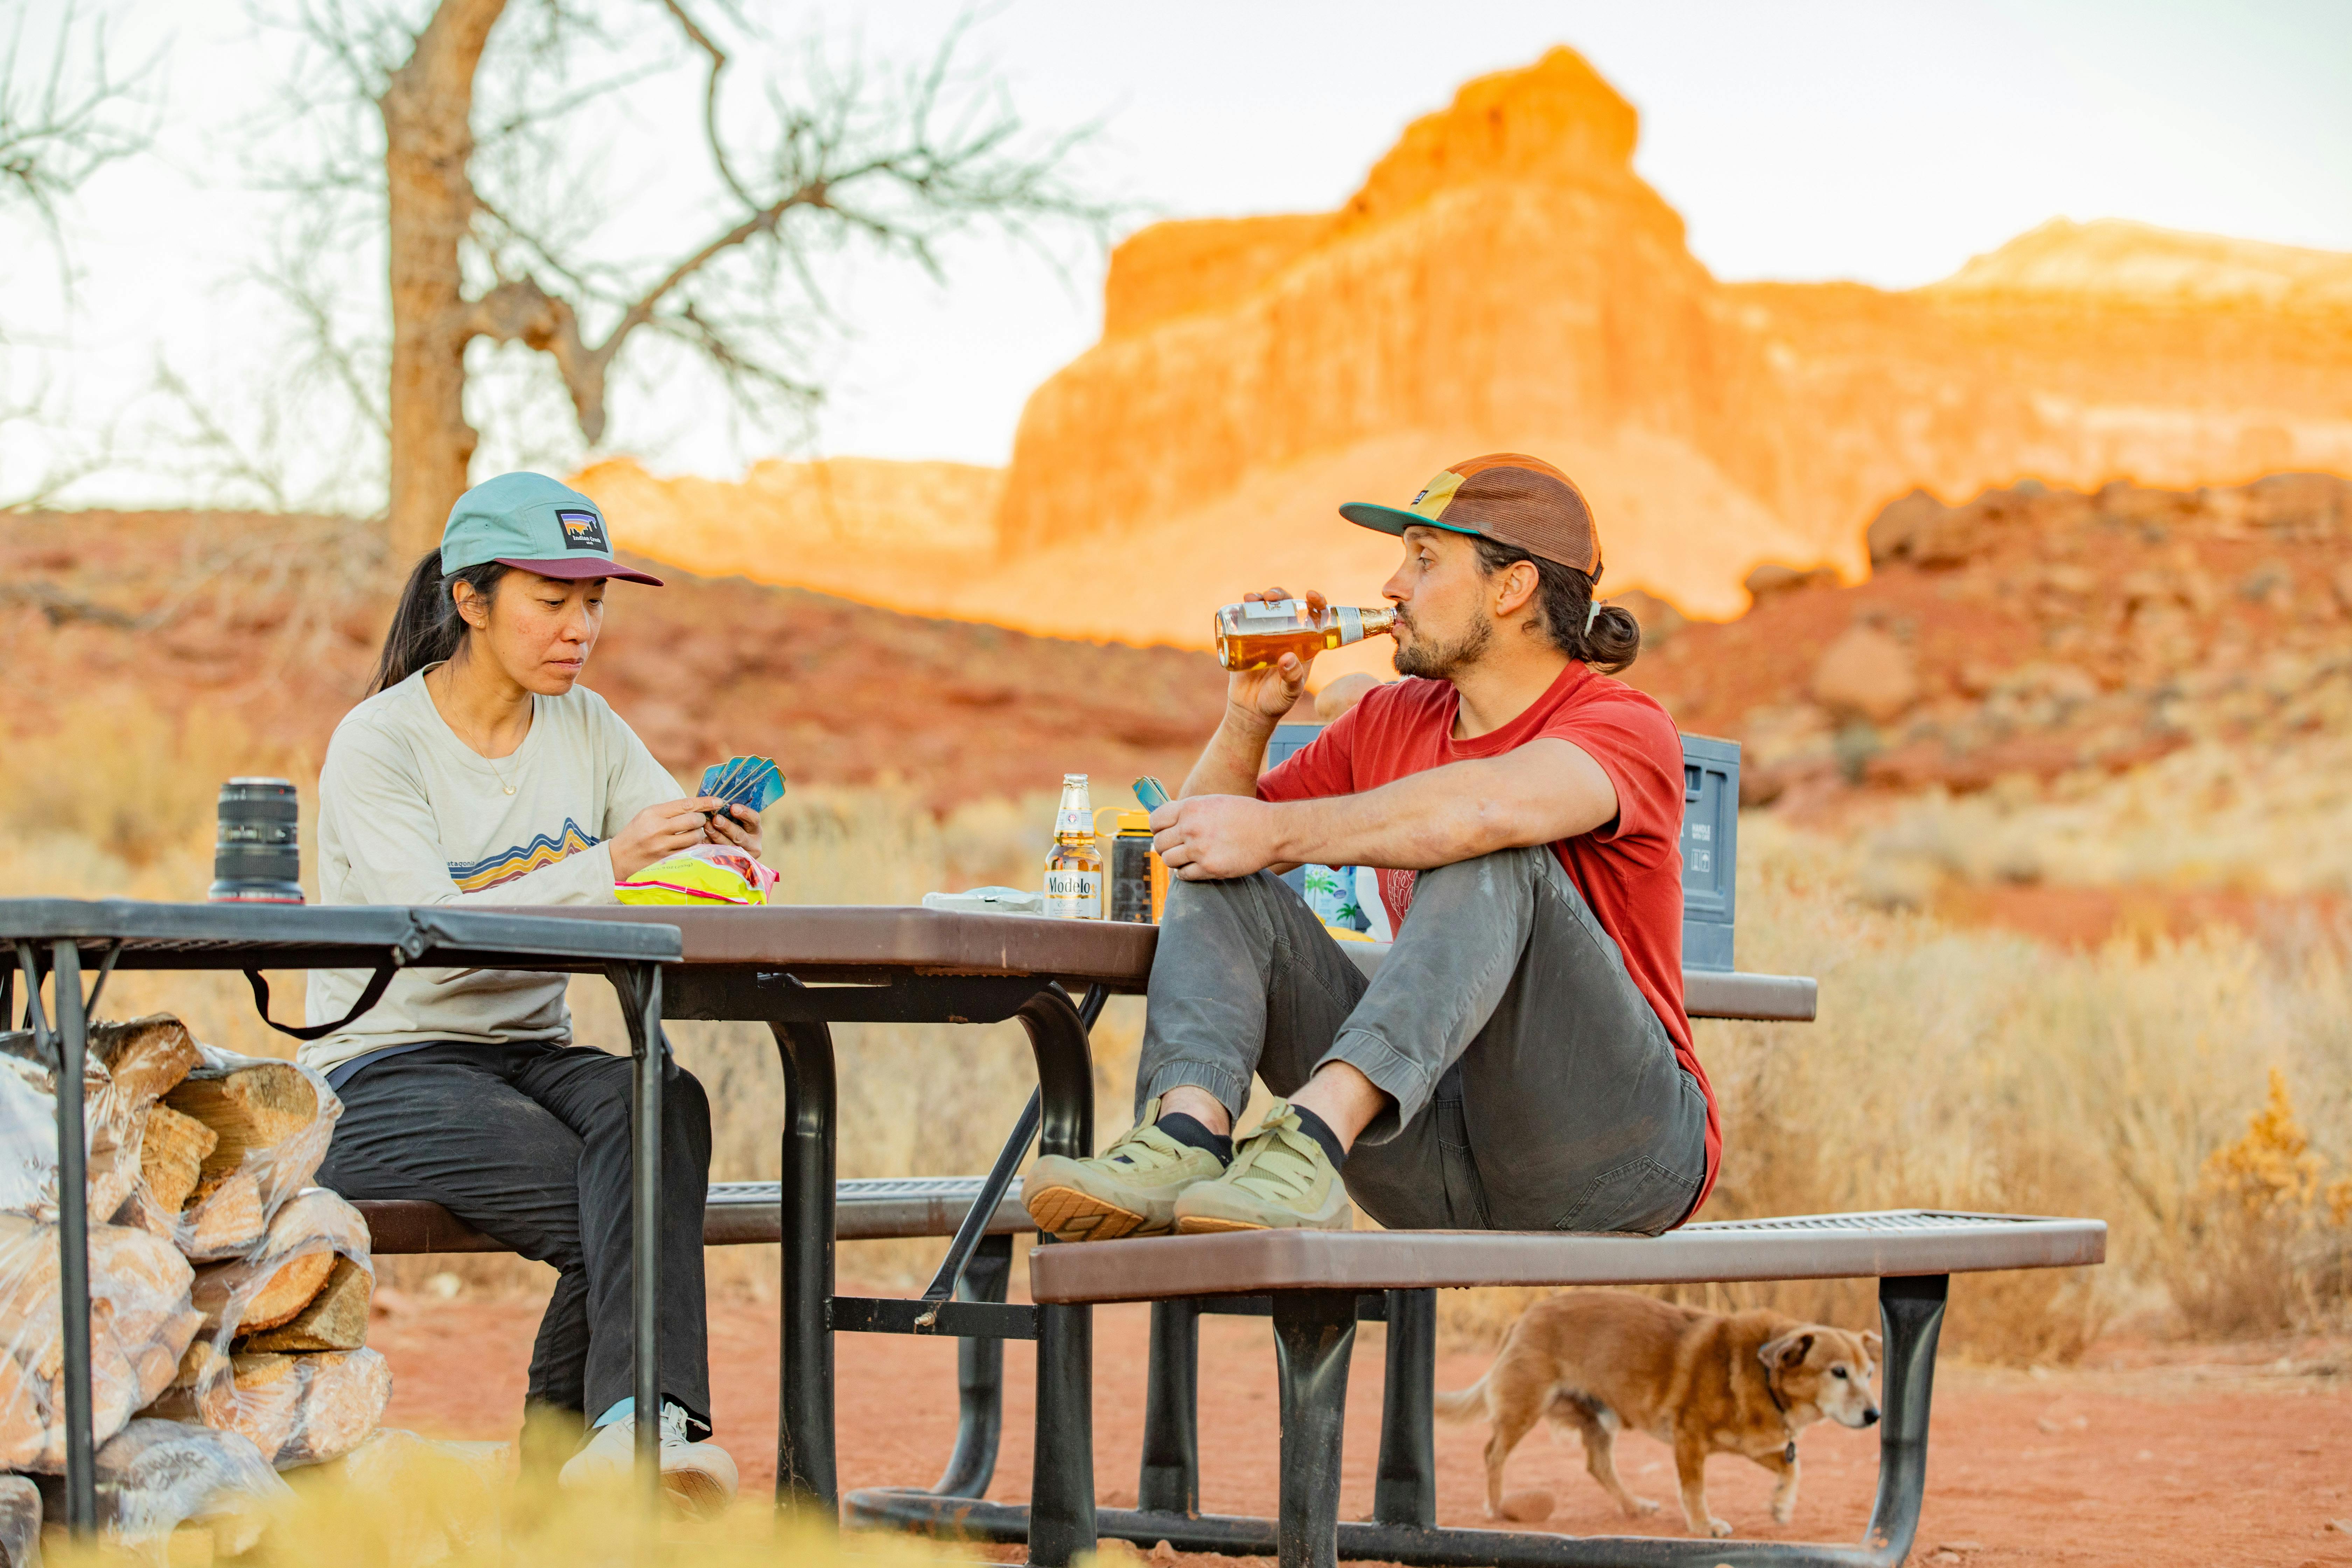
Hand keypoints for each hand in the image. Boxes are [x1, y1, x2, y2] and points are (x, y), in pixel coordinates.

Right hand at [608, 798, 717, 881]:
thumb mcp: (647, 815)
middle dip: (701, 819)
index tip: (718, 801)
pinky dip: (694, 847)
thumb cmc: (635, 833)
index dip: (705, 802)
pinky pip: (689, 852)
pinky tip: (691, 845)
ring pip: (695, 837)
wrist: (617, 859)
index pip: (686, 804)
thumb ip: (670, 810)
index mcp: (653, 813)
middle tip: (699, 821)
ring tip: (693, 833)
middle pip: (693, 820)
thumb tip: (696, 805)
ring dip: (699, 834)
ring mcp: (662, 847)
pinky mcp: (666, 861)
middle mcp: (658, 829)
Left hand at [706, 802, 762, 859]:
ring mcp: (742, 856)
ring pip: (730, 847)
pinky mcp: (731, 864)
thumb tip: (717, 802)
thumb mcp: (735, 820)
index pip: (754, 820)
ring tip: (707, 827)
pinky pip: (720, 855)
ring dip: (717, 836)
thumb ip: (730, 812)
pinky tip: (703, 840)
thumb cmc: (731, 827)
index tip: (733, 807)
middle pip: (740, 836)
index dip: (744, 814)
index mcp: (755, 830)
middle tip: (716, 819)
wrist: (728, 847)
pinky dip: (711, 847)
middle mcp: (752, 844)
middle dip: (727, 827)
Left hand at [1152, 794, 1281, 881]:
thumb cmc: (1245, 815)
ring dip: (1175, 860)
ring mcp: (1199, 850)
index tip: (1162, 832)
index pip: (1155, 820)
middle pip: (1159, 843)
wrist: (1272, 831)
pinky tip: (1195, 867)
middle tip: (1176, 847)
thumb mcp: (1213, 802)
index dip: (1156, 828)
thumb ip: (1190, 812)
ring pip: (1168, 860)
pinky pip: (1183, 875)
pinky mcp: (1209, 868)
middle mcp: (1191, 828)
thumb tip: (1168, 825)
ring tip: (1186, 857)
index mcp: (1190, 808)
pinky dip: (1185, 873)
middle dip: (1165, 846)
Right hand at [1228, 586, 1325, 722]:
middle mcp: (1287, 636)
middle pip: (1288, 607)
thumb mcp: (1289, 692)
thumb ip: (1291, 678)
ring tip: (1253, 599)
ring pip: (1268, 609)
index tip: (1311, 596)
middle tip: (1272, 597)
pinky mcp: (1247, 639)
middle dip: (1281, 595)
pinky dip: (1245, 607)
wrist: (1250, 709)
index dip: (1317, 602)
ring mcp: (1266, 636)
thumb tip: (1288, 657)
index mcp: (1305, 644)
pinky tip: (1244, 602)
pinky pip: (1248, 618)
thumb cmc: (1276, 701)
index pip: (1315, 618)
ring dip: (1262, 598)